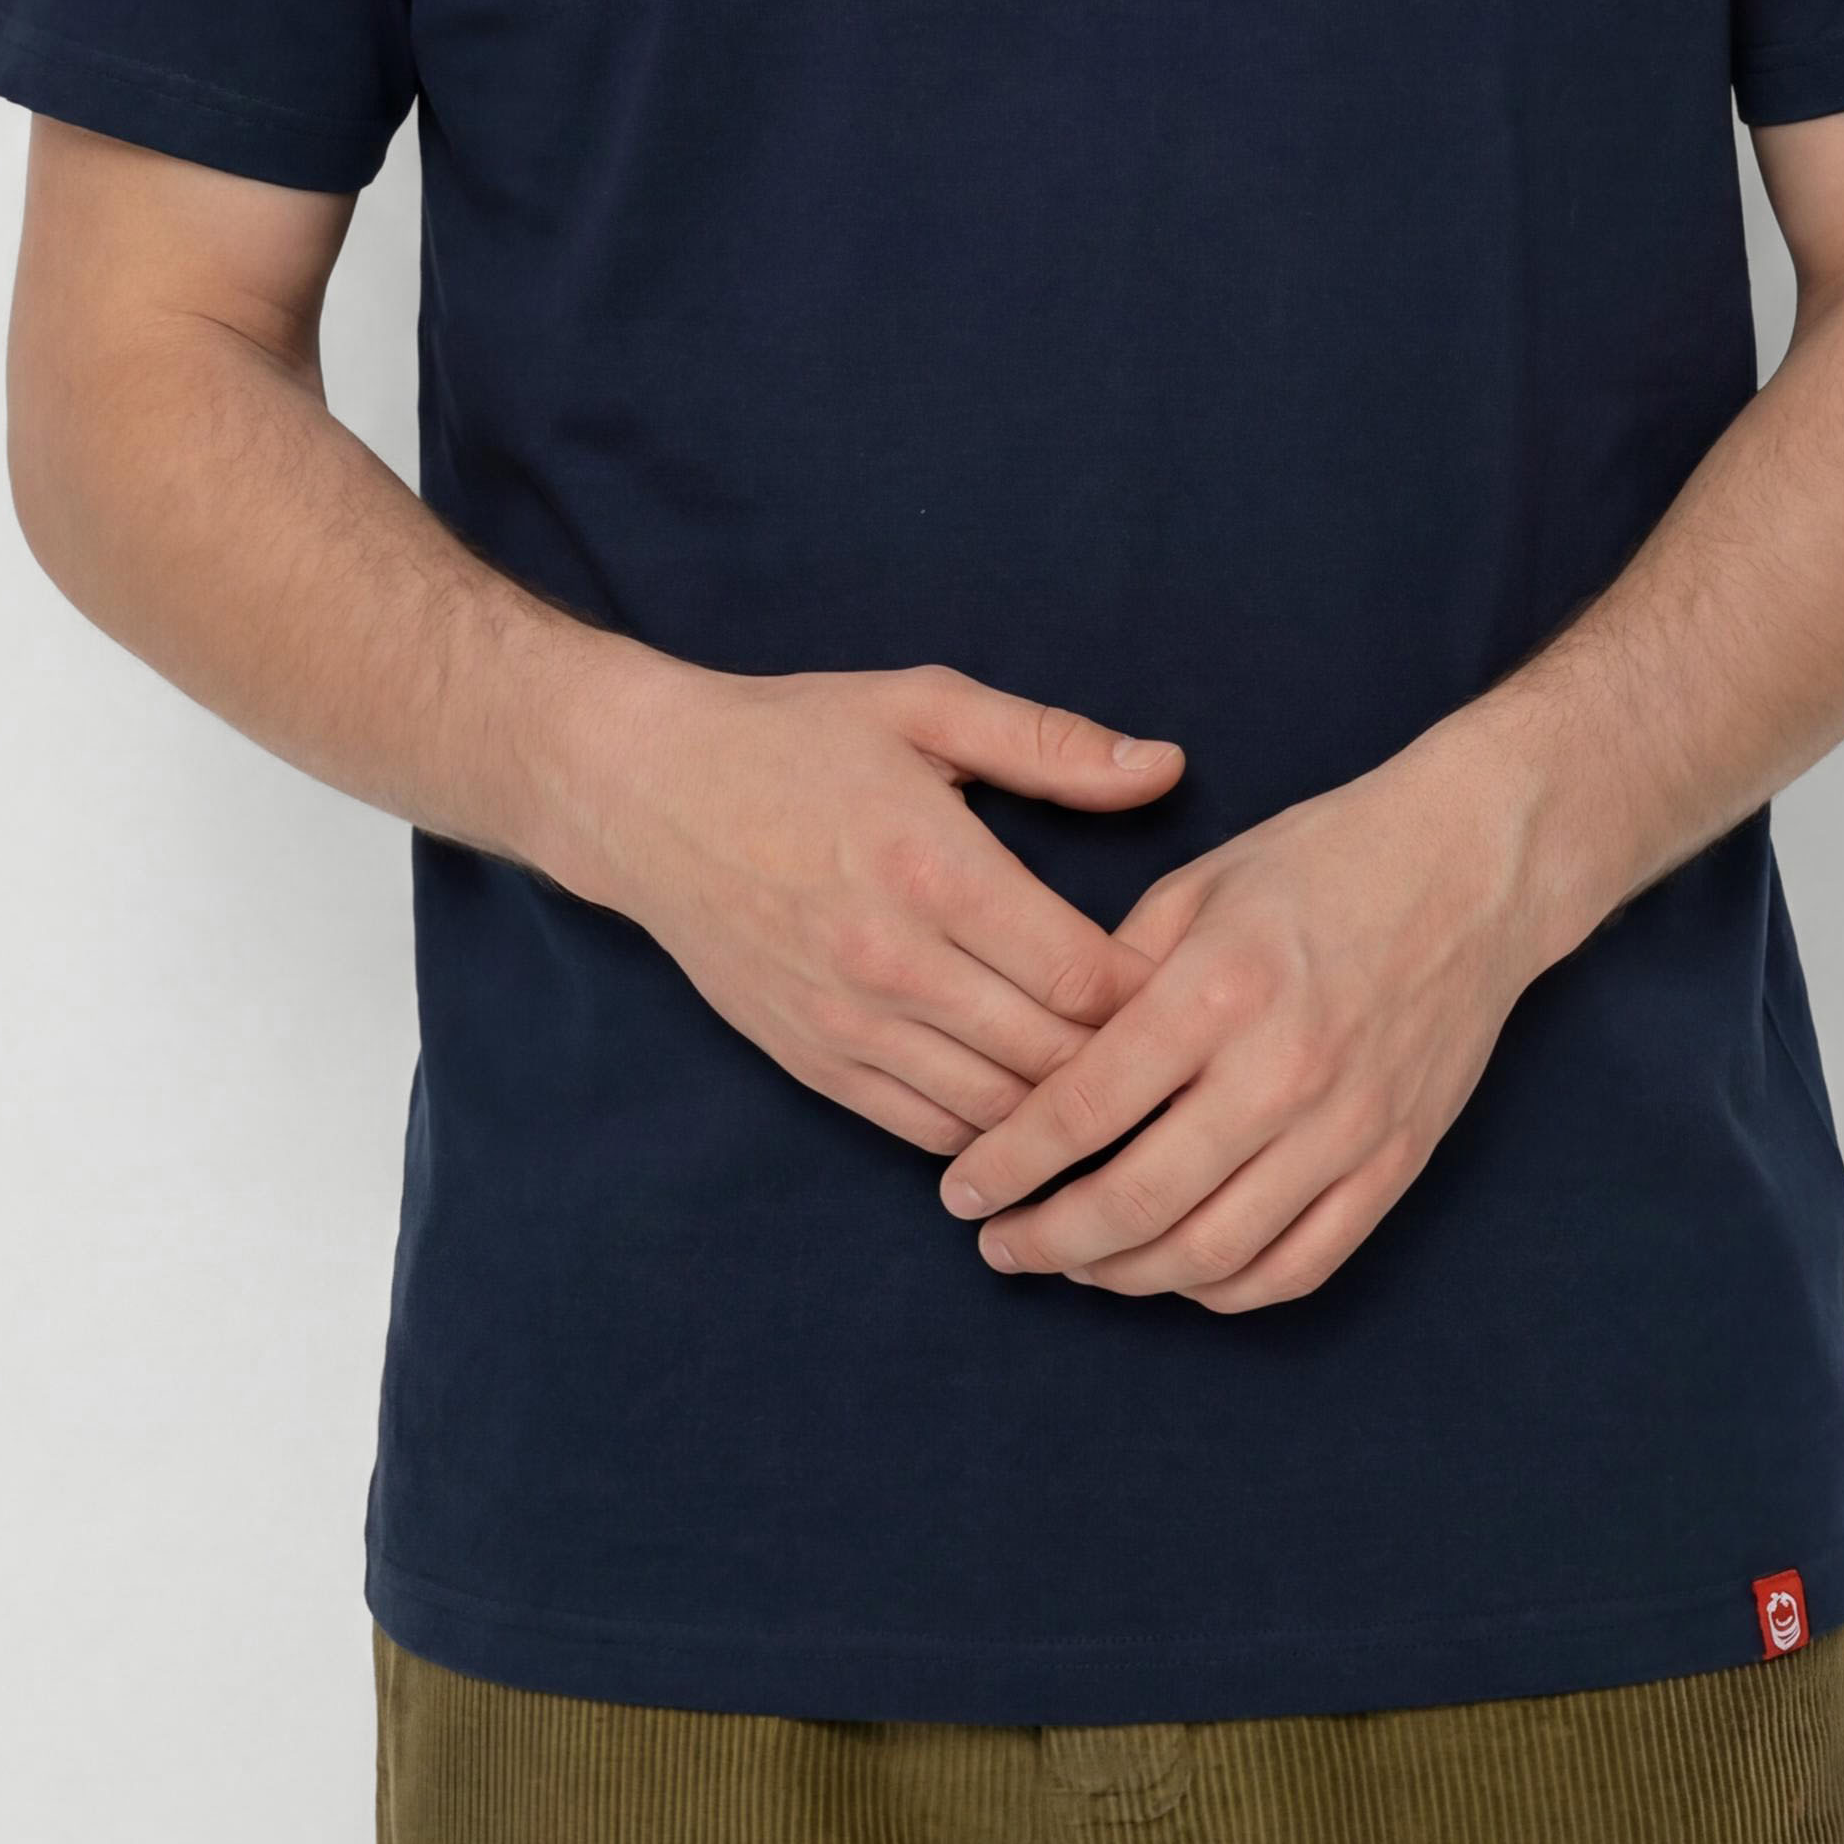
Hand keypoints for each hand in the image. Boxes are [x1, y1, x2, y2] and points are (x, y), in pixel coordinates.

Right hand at [547, 650, 1184, 1149]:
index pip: (1081, 974)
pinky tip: (1035, 1123)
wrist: (646, 794)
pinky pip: (925, 1131)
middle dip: (1128, 1068)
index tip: (1197, 986)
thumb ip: (1052, 744)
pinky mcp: (814, 1060)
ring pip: (993, 1111)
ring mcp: (848, 1023)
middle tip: (1185, 1060)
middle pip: (1050, 1057)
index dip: (1156, 996)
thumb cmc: (794, 739)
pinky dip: (990, 1137)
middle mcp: (892, 960)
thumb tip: (1167, 768)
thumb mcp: (925, 706)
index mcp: (935, 867)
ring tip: (1129, 1106)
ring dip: (1065, 1117)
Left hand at [929, 715, 1578, 1310]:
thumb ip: (1116, 978)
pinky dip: (1224, 1289)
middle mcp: (1282, 1070)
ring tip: (1077, 1264)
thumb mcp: (1200, 888)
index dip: (1009, 1164)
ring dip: (1126, 1276)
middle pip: (1138, 1201)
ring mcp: (1347, 1127)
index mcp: (1218, 989)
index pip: (1084, 1108)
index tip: (962, 1191)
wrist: (1474, 867)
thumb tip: (1043, 1063)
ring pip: (1212, 1254)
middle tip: (1001, 1245)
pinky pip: (1298, 1266)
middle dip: (1049, 1241)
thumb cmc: (1325, 862)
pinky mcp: (1395, 1162)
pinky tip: (1176, 1272)